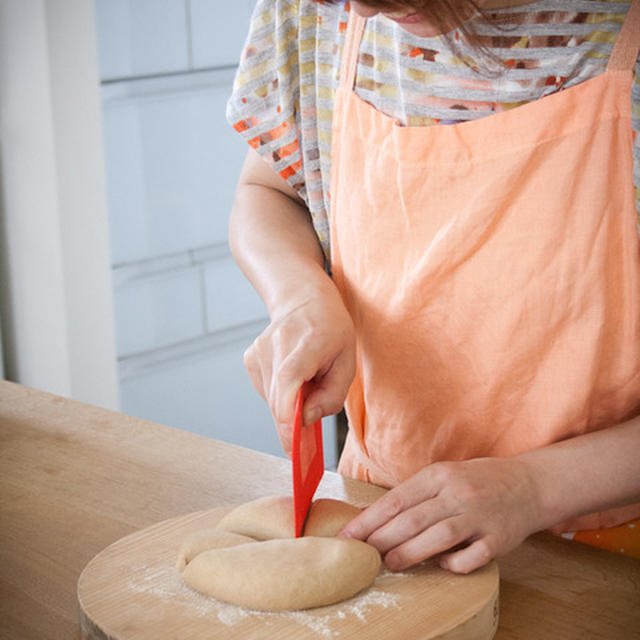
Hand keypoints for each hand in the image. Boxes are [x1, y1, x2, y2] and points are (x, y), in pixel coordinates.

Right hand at [244, 284, 355, 454]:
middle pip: (278, 398)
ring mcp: (259, 350)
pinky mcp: (250, 358)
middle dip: (292, 423)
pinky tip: (291, 377)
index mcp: (308, 341)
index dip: (288, 415)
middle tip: (308, 430)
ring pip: (271, 400)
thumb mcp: (347, 362)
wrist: (304, 300)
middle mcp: (277, 344)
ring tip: (306, 382)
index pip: (289, 379)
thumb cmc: (331, 331)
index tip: (293, 444)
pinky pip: (265, 392)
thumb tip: (303, 419)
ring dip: (289, 404)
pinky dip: (280, 395)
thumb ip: (330, 396)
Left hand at [339, 457, 542, 573]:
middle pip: (412, 519)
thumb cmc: (476, 481)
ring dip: (409, 553)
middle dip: (381, 539)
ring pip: (438, 537)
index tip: (347, 536)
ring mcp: (480, 516)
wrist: (529, 483)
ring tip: (389, 563)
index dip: (368, 520)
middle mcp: (458, 493)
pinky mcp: (499, 539)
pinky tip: (440, 565)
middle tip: (362, 554)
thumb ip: (414, 495)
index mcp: (439, 475)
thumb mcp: (443, 476)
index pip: (396, 500)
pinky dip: (452, 564)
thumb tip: (373, 517)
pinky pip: (471, 557)